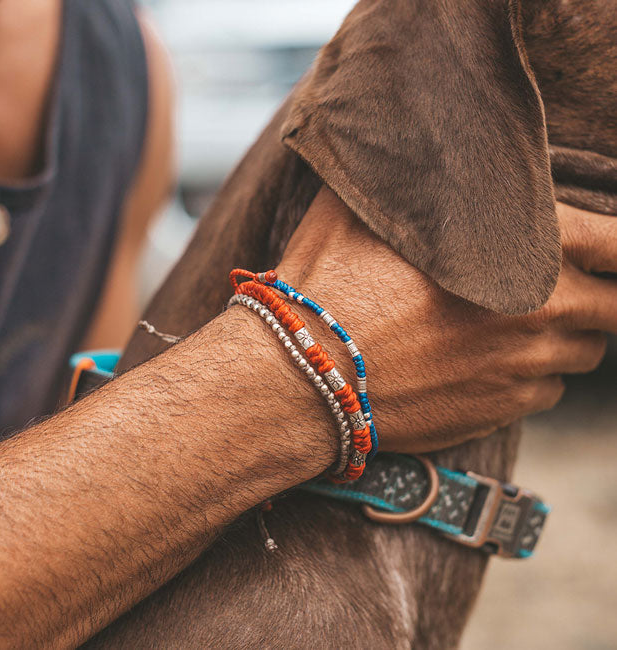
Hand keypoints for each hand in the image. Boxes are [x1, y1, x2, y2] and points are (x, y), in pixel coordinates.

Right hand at [276, 188, 614, 452]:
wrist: (304, 376)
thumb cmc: (329, 288)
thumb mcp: (359, 209)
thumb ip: (405, 180)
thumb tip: (405, 153)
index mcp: (521, 253)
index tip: (609, 249)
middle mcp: (538, 315)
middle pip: (612, 310)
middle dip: (599, 298)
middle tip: (569, 289)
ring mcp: (520, 371)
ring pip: (579, 356)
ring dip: (563, 339)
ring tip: (522, 327)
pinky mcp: (496, 413)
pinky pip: (543, 395)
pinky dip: (531, 379)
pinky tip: (492, 366)